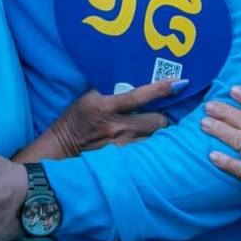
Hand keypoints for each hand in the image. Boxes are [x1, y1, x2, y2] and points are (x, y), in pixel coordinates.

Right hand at [43, 78, 179, 157]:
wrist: (60, 151)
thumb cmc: (75, 121)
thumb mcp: (89, 98)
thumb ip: (111, 91)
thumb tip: (135, 80)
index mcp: (105, 106)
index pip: (138, 96)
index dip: (161, 88)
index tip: (180, 83)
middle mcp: (117, 127)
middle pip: (158, 121)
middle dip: (164, 118)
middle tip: (162, 116)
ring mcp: (122, 146)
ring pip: (155, 139)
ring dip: (158, 135)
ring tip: (156, 132)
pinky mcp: (123, 160)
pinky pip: (146, 152)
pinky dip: (151, 148)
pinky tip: (150, 147)